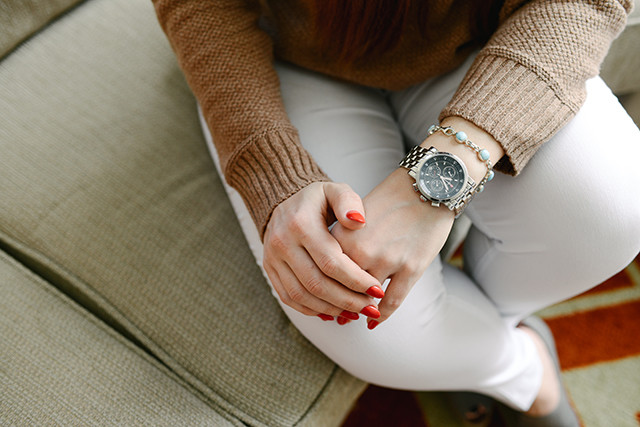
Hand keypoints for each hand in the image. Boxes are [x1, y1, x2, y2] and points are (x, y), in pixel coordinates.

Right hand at [263, 182, 383, 320]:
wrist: (284, 200)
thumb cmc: (317, 199)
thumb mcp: (335, 190)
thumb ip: (349, 202)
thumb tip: (358, 221)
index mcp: (301, 224)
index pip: (331, 262)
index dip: (356, 280)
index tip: (377, 291)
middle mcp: (283, 243)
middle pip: (317, 283)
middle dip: (347, 300)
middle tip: (371, 308)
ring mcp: (272, 258)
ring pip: (302, 295)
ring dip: (331, 308)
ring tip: (356, 313)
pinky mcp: (270, 270)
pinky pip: (289, 297)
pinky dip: (312, 309)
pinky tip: (334, 311)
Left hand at [331, 169, 454, 327]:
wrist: (427, 186)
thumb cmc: (390, 199)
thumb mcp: (355, 214)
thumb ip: (341, 239)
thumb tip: (329, 267)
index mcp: (343, 235)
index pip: (324, 272)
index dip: (321, 289)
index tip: (320, 298)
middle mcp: (361, 250)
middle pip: (342, 290)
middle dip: (338, 305)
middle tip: (335, 315)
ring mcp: (387, 261)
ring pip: (366, 299)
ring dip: (358, 311)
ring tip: (353, 318)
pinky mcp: (411, 268)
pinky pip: (392, 302)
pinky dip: (382, 316)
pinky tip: (375, 321)